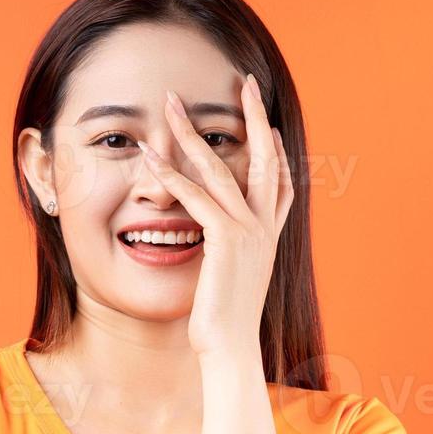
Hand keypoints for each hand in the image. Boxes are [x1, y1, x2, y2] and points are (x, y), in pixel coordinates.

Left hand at [135, 72, 294, 357]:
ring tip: (172, 103)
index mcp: (268, 238)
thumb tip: (213, 255)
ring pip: (221, 167)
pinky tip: (152, 155)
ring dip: (193, 132)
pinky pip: (196, 196)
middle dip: (254, 117)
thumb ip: (225, 260)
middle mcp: (263, 229)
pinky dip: (171, 174)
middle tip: (247, 82)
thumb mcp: (228, 284)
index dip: (277, 150)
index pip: (280, 183)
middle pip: (264, 158)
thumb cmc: (222, 328)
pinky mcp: (225, 240)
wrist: (230, 351)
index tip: (270, 124)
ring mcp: (248, 232)